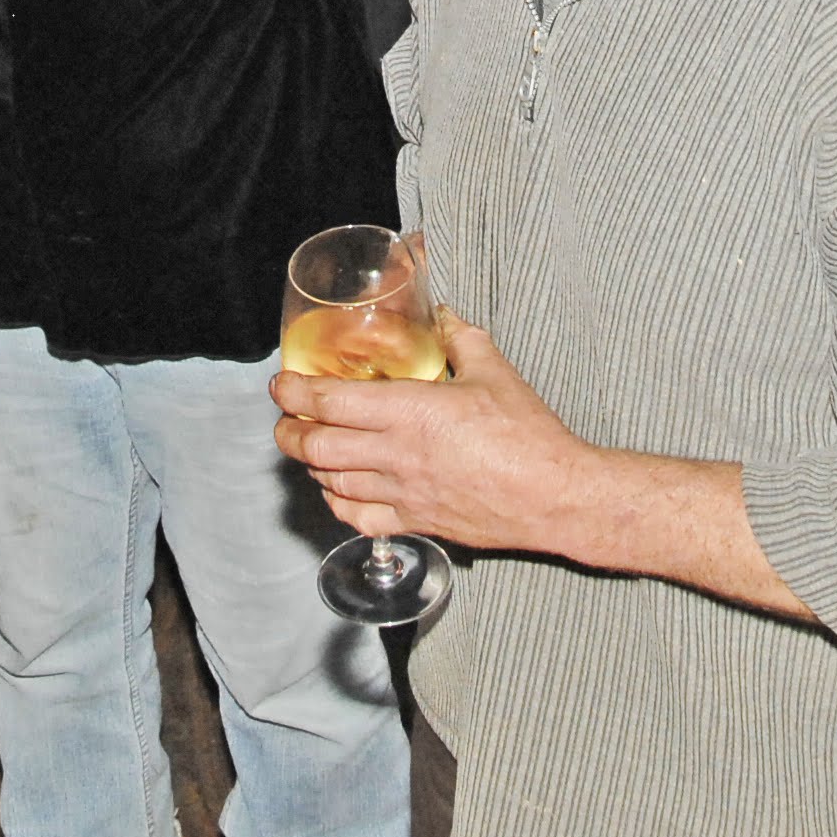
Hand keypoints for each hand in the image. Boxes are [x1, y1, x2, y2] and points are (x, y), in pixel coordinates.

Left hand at [274, 314, 597, 554]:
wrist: (554, 496)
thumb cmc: (528, 437)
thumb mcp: (495, 372)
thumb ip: (462, 339)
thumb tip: (444, 315)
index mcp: (410, 412)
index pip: (330, 403)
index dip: (296, 393)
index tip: (283, 385)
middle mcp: (397, 455)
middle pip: (318, 447)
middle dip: (290, 433)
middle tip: (285, 419)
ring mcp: (403, 493)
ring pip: (332, 483)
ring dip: (310, 466)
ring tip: (306, 449)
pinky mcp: (417, 521)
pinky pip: (360, 519)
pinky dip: (338, 505)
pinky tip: (337, 493)